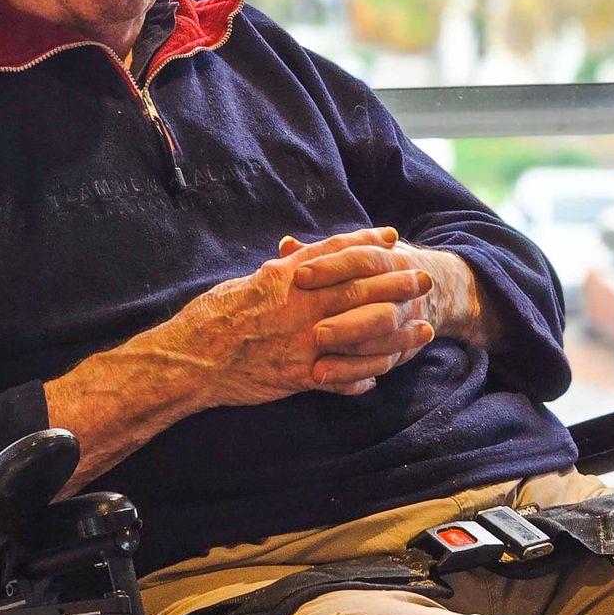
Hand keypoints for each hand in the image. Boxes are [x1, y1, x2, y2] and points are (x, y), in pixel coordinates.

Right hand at [162, 227, 432, 406]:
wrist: (190, 358)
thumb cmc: (212, 316)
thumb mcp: (247, 283)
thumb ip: (279, 273)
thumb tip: (297, 256)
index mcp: (287, 279)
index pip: (338, 255)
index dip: (369, 244)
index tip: (393, 238)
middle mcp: (300, 306)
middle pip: (359, 289)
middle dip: (396, 282)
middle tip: (424, 277)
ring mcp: (302, 341)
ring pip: (360, 333)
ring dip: (396, 332)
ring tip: (424, 328)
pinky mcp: (297, 374)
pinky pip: (339, 376)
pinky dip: (362, 375)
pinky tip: (381, 375)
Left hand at [279, 230, 476, 382]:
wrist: (430, 289)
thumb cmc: (376, 270)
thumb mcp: (355, 255)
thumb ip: (320, 253)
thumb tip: (286, 245)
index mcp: (388, 258)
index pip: (362, 259)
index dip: (331, 266)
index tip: (300, 276)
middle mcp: (402, 288)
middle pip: (376, 300)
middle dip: (346, 319)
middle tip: (314, 333)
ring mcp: (405, 319)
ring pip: (382, 331)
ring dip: (351, 348)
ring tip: (317, 367)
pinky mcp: (401, 348)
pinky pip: (381, 362)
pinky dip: (353, 372)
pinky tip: (325, 379)